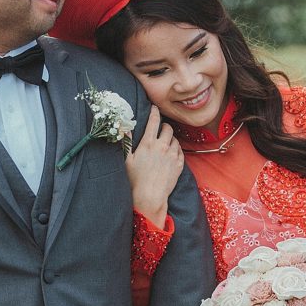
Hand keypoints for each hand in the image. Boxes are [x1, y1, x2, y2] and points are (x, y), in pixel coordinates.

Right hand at [126, 106, 183, 228]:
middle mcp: (162, 147)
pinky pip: (181, 151)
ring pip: (175, 139)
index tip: (154, 108)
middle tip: (160, 129)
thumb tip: (124, 127)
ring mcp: (172, 155)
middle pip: (168, 128)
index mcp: (148, 143)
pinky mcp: (180, 165)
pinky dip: (176, 149)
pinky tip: (171, 153)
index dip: (154, 112)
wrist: (150, 197)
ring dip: (170, 138)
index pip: (153, 121)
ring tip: (165, 143)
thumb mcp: (127, 160)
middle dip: (164, 126)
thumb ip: (126, 141)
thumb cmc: (135, 180)